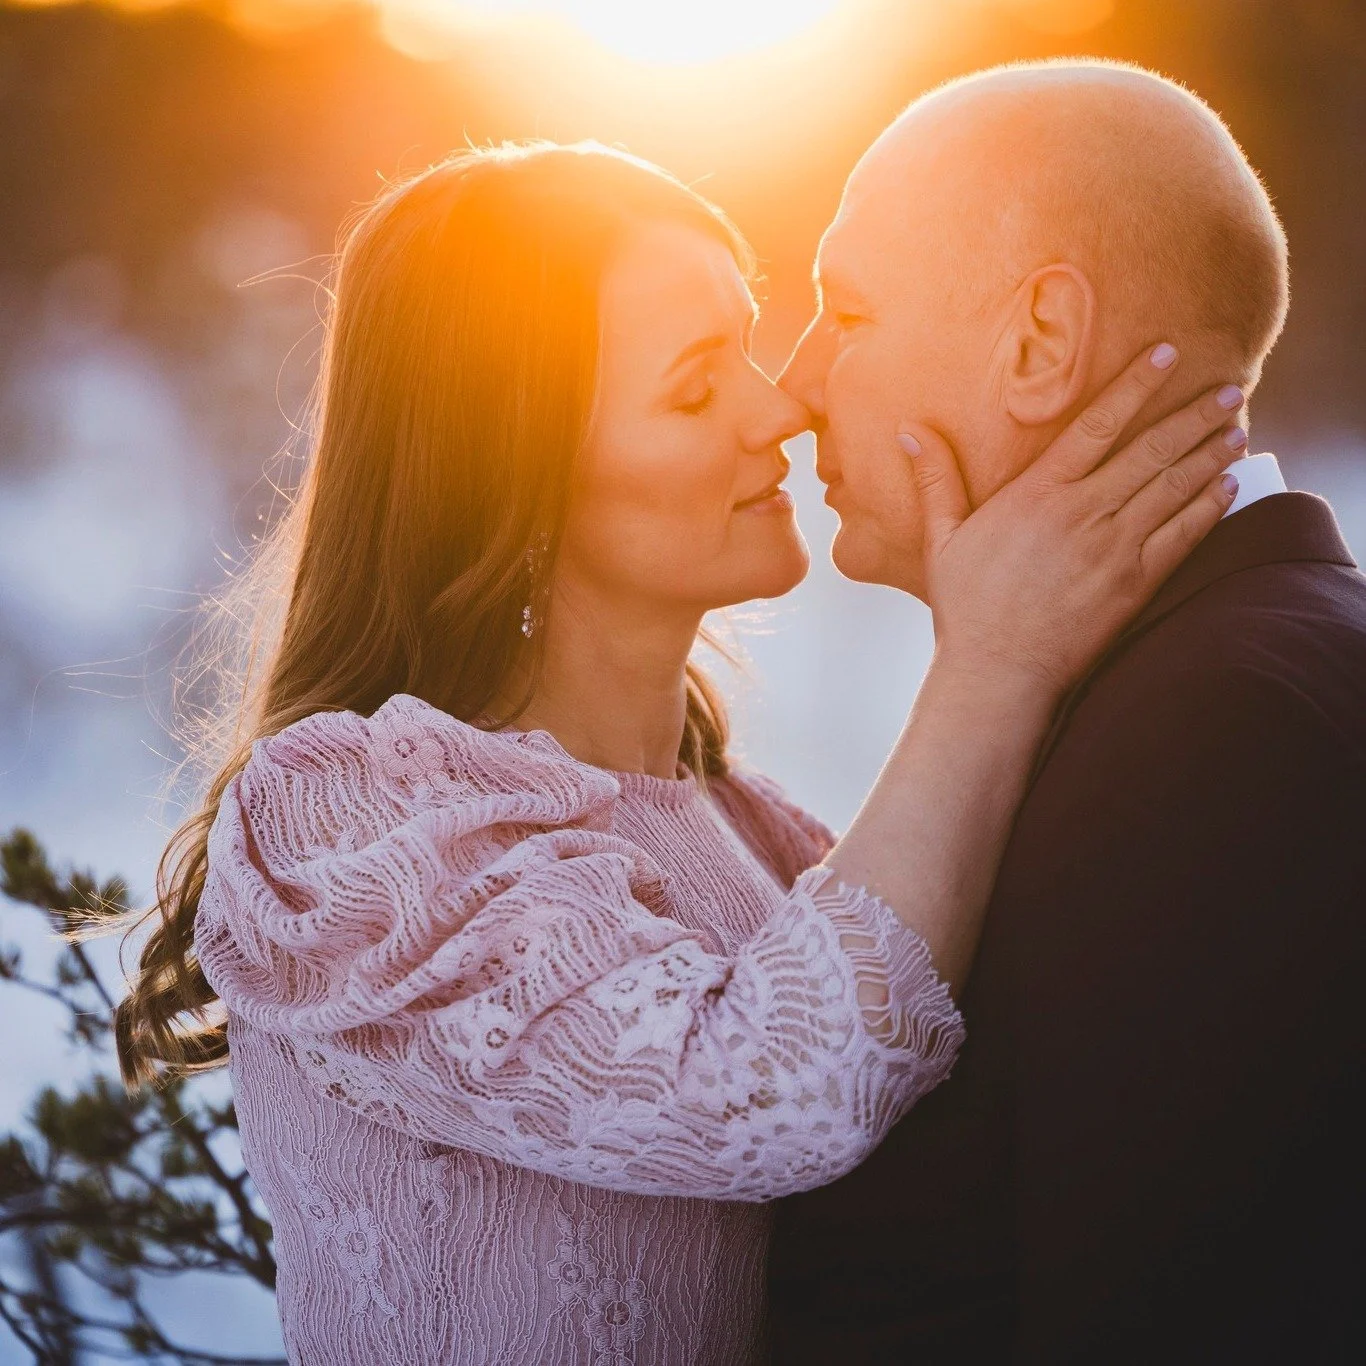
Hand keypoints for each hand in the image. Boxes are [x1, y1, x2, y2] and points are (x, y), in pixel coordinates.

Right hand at [905, 343, 1242, 698]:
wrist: (998, 674)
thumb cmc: (966, 608)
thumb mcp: (942, 540)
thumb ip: (936, 481)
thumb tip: (910, 431)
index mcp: (1037, 495)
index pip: (1095, 425)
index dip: (1134, 386)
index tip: (1165, 355)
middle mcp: (1083, 514)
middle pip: (1149, 450)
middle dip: (1191, 415)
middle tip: (1228, 387)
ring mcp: (1114, 549)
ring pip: (1173, 487)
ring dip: (1209, 454)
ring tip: (1235, 427)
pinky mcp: (1134, 584)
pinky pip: (1183, 536)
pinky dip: (1209, 507)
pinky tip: (1229, 485)